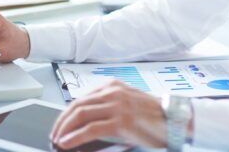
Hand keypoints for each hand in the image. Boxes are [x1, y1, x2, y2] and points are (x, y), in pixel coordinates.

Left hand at [50, 80, 166, 148]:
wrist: (174, 119)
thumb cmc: (153, 115)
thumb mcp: (127, 103)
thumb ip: (108, 106)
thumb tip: (84, 121)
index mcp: (113, 86)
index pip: (81, 97)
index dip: (66, 113)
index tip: (60, 124)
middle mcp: (113, 92)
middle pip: (77, 105)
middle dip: (61, 121)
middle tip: (54, 134)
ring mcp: (117, 105)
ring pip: (80, 115)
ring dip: (64, 129)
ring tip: (57, 140)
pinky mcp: (121, 121)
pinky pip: (90, 129)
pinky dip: (75, 136)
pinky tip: (67, 143)